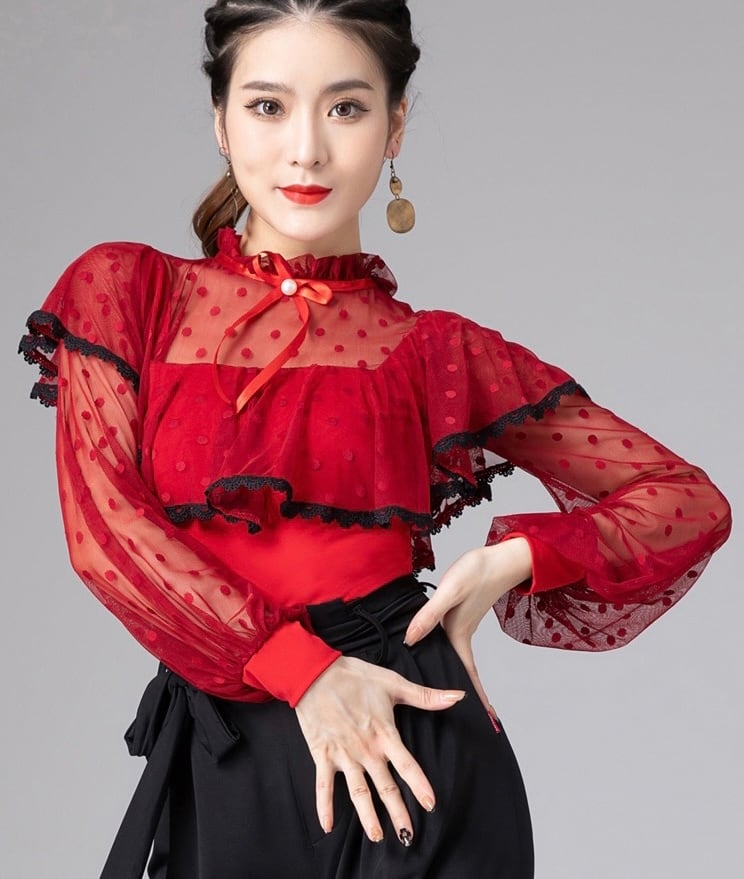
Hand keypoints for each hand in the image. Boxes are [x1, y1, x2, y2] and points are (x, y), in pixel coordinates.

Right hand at [294, 654, 465, 844]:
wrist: (315, 673)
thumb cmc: (355, 676)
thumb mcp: (393, 683)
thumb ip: (425, 696)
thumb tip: (457, 696)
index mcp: (383, 733)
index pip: (406, 764)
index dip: (419, 784)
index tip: (430, 804)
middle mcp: (365, 749)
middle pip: (384, 786)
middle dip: (397, 811)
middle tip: (408, 835)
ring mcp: (343, 754)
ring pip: (357, 791)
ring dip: (367, 815)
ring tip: (377, 836)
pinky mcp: (322, 754)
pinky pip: (323, 785)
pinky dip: (324, 806)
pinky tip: (327, 826)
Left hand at [403, 538, 531, 714]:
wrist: (500, 557)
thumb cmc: (478, 571)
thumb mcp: (450, 591)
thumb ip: (428, 615)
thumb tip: (410, 639)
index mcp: (459, 634)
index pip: (467, 674)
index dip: (475, 698)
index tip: (487, 720)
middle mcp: (461, 633)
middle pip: (462, 671)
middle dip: (468, 695)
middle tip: (475, 717)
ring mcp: (462, 624)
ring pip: (457, 657)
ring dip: (457, 674)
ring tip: (452, 693)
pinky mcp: (461, 615)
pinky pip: (452, 642)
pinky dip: (448, 653)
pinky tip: (436, 650)